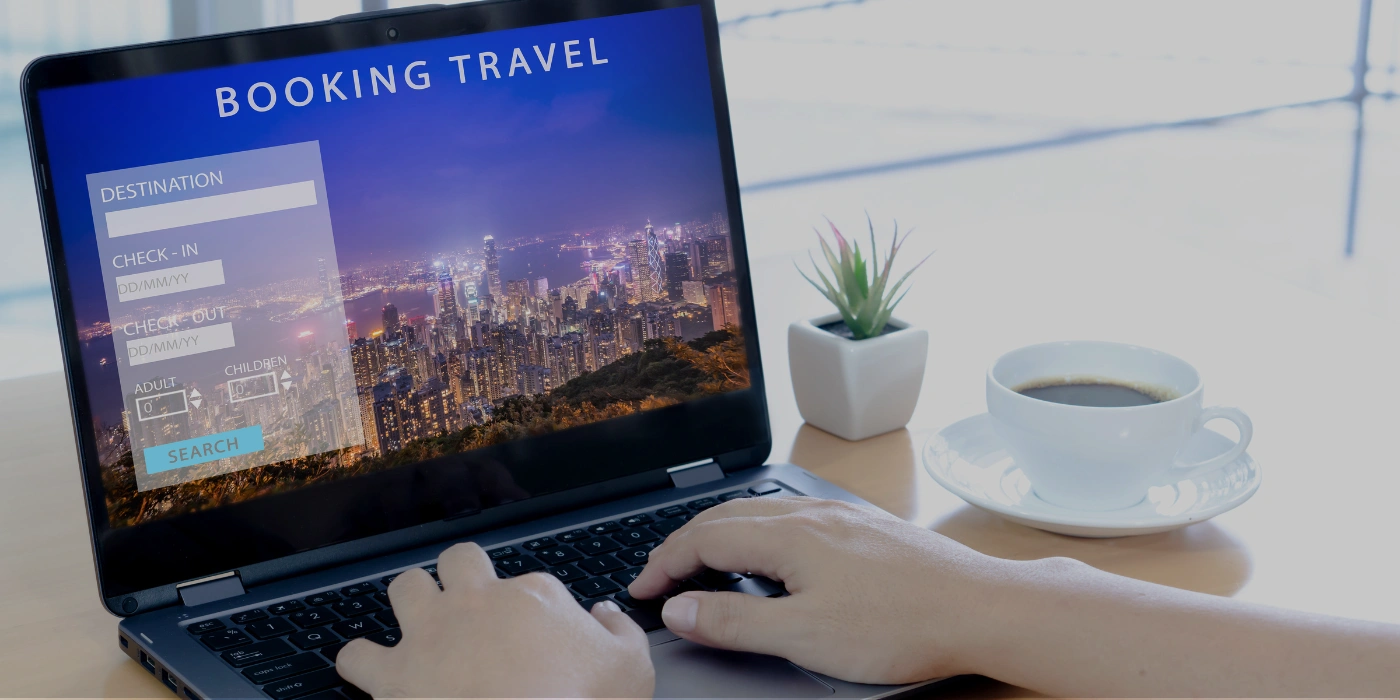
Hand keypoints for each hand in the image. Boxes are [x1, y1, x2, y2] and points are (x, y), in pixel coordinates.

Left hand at [336, 542, 654, 697]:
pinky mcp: (394, 676)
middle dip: (461, 573)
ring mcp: (430, 635)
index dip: (535, 610)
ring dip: (410, 600)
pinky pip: (356, 656)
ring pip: (404, 587)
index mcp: (533, 597)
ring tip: (419, 623)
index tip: (541, 637)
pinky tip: (371, 671)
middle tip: (470, 605)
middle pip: (459, 559)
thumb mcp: (631, 668)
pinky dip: (361, 662)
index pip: (532, 583)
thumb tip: (605, 615)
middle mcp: (476, 603)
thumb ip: (620, 632)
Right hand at [629, 497, 1010, 683]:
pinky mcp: (865, 528)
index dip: (664, 564)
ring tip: (703, 568)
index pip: (703, 538)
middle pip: (727, 517)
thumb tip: (680, 610)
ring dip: (721, 537)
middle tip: (660, 577)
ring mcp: (841, 516)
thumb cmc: (901, 623)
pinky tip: (770, 560)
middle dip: (684, 545)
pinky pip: (793, 520)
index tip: (641, 590)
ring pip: (761, 516)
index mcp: (789, 535)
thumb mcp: (804, 636)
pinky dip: (759, 537)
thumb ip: (735, 623)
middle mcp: (812, 514)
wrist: (982, 607)